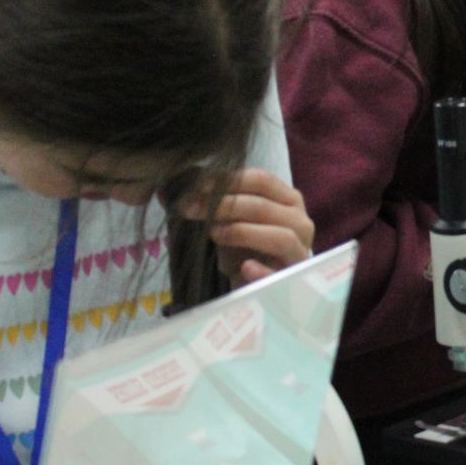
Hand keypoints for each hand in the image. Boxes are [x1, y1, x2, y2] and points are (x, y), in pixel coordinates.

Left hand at [179, 170, 315, 286]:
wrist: (259, 284)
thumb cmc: (246, 248)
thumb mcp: (228, 222)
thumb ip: (208, 203)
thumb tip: (165, 189)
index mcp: (287, 199)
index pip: (262, 180)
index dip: (228, 180)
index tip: (196, 186)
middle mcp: (299, 221)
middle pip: (264, 206)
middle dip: (224, 205)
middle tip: (191, 209)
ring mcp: (300, 251)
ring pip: (280, 236)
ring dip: (243, 232)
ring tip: (214, 234)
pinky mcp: (294, 279)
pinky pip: (281, 273)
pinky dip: (263, 270)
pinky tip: (245, 267)